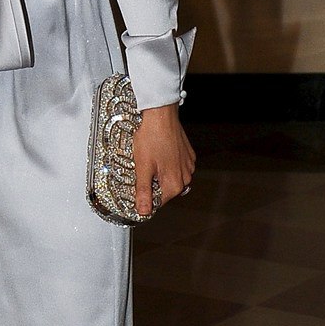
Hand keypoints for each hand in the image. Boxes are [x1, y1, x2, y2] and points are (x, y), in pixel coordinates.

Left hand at [132, 103, 195, 217]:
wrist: (160, 114)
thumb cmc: (151, 137)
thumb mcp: (142, 167)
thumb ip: (143, 191)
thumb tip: (144, 211)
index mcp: (174, 183)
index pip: (158, 203)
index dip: (144, 198)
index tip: (136, 190)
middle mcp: (185, 176)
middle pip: (165, 191)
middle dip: (152, 184)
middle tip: (141, 170)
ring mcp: (188, 165)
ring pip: (171, 178)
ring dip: (159, 174)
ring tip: (149, 159)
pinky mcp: (188, 155)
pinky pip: (176, 166)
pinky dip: (166, 164)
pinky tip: (158, 153)